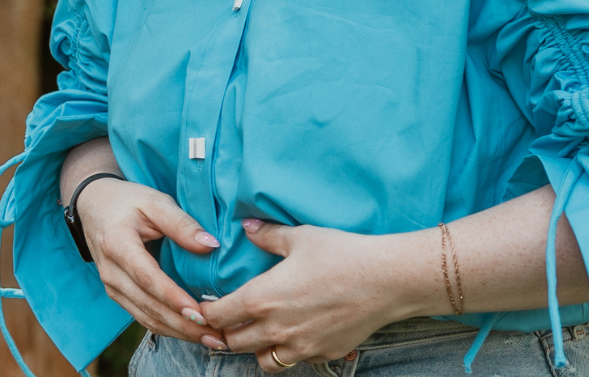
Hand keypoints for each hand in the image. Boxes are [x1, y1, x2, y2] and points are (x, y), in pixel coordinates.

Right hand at [76, 177, 224, 344]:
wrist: (93, 206)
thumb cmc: (128, 200)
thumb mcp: (155, 201)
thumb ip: (182, 223)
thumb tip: (211, 245)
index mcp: (118, 245)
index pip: (149, 279)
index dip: (174, 298)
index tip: (200, 313)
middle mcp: (112, 273)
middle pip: (149, 306)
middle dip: (183, 326)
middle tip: (216, 335)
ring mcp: (112, 287)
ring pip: (146, 318)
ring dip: (178, 332)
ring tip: (210, 339)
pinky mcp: (118, 294)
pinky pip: (142, 316)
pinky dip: (167, 327)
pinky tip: (190, 332)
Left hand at [201, 219, 418, 370]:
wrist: (384, 280)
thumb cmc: (341, 253)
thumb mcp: (302, 237)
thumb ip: (269, 235)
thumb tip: (248, 228)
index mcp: (262, 298)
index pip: (219, 315)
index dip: (207, 312)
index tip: (204, 306)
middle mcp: (275, 329)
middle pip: (234, 343)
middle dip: (226, 332)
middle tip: (227, 321)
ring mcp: (298, 346)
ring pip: (261, 360)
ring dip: (254, 348)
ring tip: (258, 332)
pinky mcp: (320, 354)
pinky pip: (293, 361)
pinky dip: (286, 351)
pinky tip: (294, 334)